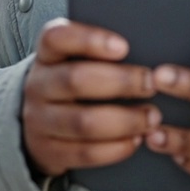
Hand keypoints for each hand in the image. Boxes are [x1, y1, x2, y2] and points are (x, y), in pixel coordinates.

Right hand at [22, 19, 161, 176]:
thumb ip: (100, 52)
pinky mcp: (49, 151)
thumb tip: (144, 48)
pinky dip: (115, 148)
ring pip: (83, 122)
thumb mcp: (73, 59)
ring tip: (151, 118)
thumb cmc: (70, 82)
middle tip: (150, 84)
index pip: (57, 38)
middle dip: (120, 82)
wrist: (39, 122)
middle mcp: (38, 85)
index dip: (89, 40)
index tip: (123, 47)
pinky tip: (135, 139)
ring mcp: (40, 121)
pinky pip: (85, 152)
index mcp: (47, 55)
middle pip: (75, 80)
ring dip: (124, 121)